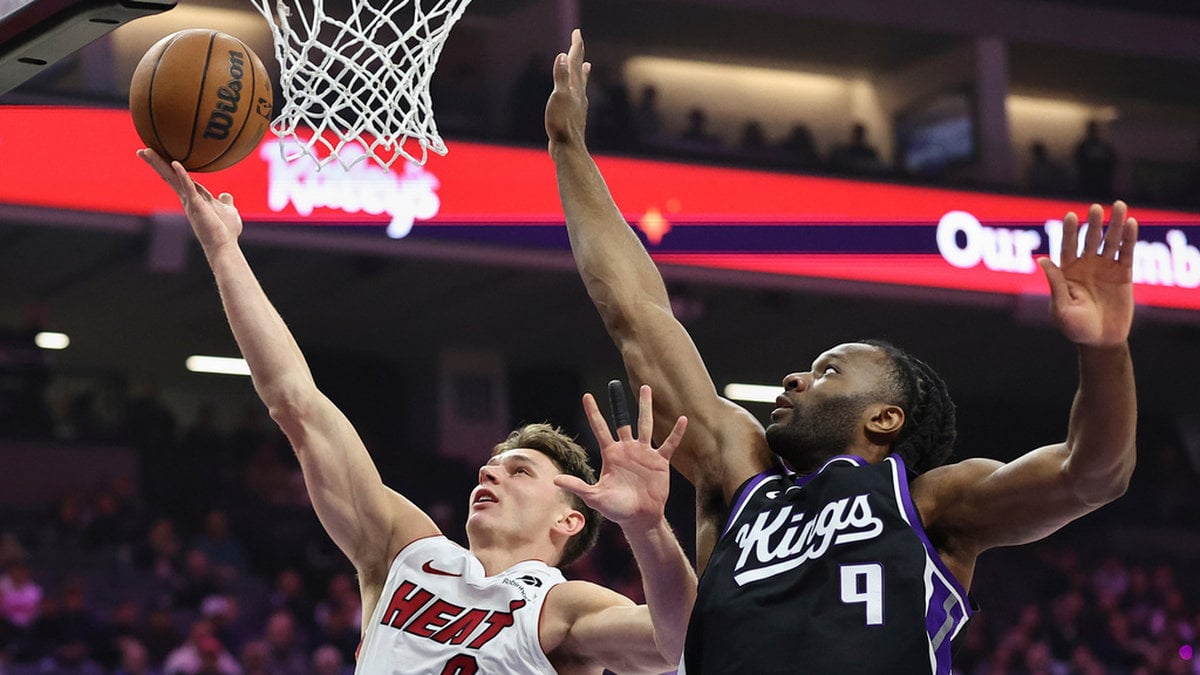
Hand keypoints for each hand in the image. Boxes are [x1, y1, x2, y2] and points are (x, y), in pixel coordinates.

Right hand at [138, 148, 242, 253]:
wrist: (224, 246)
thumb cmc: (226, 231)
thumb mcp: (227, 211)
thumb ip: (224, 202)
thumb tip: (226, 195)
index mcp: (194, 196)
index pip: (178, 177)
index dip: (168, 166)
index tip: (158, 154)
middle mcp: (187, 198)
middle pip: (169, 176)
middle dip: (156, 163)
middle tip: (142, 149)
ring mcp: (190, 201)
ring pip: (172, 178)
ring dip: (160, 164)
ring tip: (146, 151)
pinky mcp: (196, 205)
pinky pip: (188, 187)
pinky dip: (182, 174)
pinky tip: (175, 163)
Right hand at [545, 29, 589, 152]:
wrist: (568, 149)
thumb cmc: (562, 124)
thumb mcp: (558, 97)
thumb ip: (560, 77)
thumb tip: (562, 56)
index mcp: (574, 87)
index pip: (575, 61)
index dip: (576, 45)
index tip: (577, 32)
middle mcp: (578, 94)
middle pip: (580, 70)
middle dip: (578, 55)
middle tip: (578, 42)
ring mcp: (578, 106)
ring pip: (581, 84)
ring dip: (583, 72)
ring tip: (587, 66)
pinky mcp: (574, 116)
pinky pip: (577, 97)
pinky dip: (578, 90)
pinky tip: (578, 96)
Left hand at [554, 384, 686, 529]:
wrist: (640, 518)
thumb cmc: (616, 509)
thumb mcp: (595, 496)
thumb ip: (577, 486)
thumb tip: (554, 479)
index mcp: (610, 454)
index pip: (600, 428)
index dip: (593, 412)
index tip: (587, 396)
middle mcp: (627, 449)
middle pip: (623, 420)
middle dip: (619, 403)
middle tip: (615, 384)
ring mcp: (644, 453)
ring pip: (645, 424)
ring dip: (645, 407)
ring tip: (646, 388)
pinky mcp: (660, 461)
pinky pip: (669, 443)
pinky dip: (676, 432)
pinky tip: (683, 419)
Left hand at [1038, 200, 1136, 346]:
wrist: (1100, 341)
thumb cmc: (1074, 327)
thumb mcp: (1061, 308)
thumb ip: (1055, 284)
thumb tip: (1042, 260)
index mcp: (1067, 272)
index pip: (1067, 246)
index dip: (1069, 232)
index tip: (1071, 216)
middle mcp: (1086, 266)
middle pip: (1090, 240)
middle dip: (1093, 224)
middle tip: (1096, 208)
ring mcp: (1105, 268)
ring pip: (1110, 242)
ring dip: (1115, 225)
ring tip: (1119, 206)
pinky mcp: (1124, 274)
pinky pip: (1126, 253)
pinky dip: (1129, 239)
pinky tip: (1131, 223)